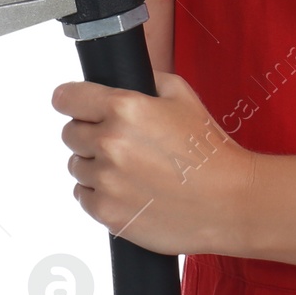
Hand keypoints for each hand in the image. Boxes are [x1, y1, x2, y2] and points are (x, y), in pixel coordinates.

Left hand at [52, 70, 256, 256]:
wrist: (229, 201)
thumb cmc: (209, 151)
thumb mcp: (182, 95)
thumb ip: (146, 81)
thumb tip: (121, 80)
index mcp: (124, 108)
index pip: (66, 97)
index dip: (70, 99)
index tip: (73, 104)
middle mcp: (110, 142)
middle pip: (70, 133)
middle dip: (88, 133)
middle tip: (118, 141)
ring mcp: (106, 180)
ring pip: (76, 165)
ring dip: (94, 165)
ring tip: (128, 169)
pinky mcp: (107, 213)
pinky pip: (83, 196)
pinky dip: (98, 193)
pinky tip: (126, 189)